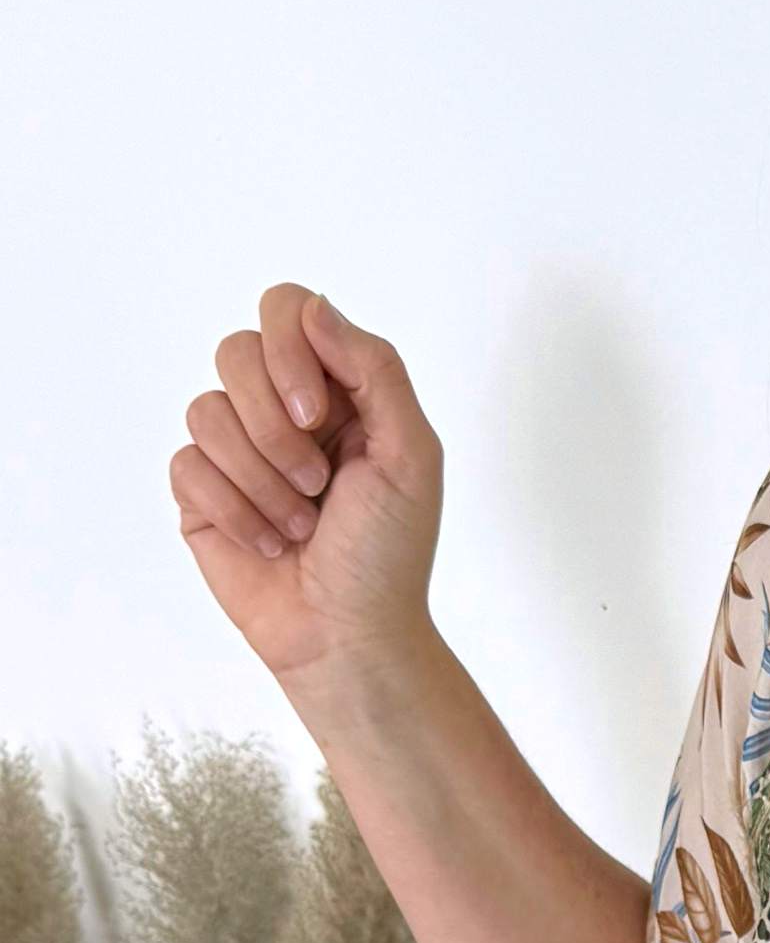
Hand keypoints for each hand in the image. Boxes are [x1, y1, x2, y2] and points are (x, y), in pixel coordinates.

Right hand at [170, 285, 443, 681]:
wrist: (348, 634)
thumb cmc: (388, 551)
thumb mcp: (410, 452)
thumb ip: (374, 368)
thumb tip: (313, 308)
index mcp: (337, 388)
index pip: (286, 311)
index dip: (290, 353)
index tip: (318, 415)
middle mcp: (280, 408)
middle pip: (235, 350)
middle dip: (274, 424)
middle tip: (317, 481)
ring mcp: (236, 449)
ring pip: (206, 409)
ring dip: (261, 478)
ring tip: (300, 524)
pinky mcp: (200, 492)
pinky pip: (187, 464)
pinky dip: (235, 509)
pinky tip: (269, 543)